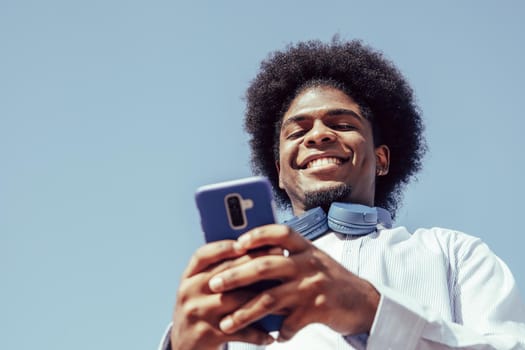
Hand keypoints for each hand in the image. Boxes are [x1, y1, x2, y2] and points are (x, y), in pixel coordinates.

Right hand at [170, 240, 274, 349]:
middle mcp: (189, 292)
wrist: (183, 348)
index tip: (246, 242)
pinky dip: (257, 333)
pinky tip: (271, 335)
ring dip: (264, 299)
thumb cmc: (201, 312)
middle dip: (255, 263)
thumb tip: (254, 252)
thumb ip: (218, 272)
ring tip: (285, 297)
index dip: (224, 247)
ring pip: (236, 300)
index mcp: (188, 277)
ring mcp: (197, 313)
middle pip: (226, 273)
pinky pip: (238, 331)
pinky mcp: (206, 334)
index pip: (203, 255)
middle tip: (279, 256)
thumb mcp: (200, 290)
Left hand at [208, 225, 379, 341]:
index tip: (236, 243)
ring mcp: (312, 286)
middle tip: (213, 284)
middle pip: (265, 266)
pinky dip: (278, 333)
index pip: (279, 233)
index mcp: (305, 248)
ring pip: (270, 299)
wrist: (363, 301)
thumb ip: (285, 259)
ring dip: (244, 313)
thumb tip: (246, 259)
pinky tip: (271, 338)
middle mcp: (308, 263)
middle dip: (235, 275)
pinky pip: (289, 325)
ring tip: (226, 323)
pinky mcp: (318, 310)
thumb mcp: (310, 261)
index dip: (257, 235)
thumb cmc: (328, 279)